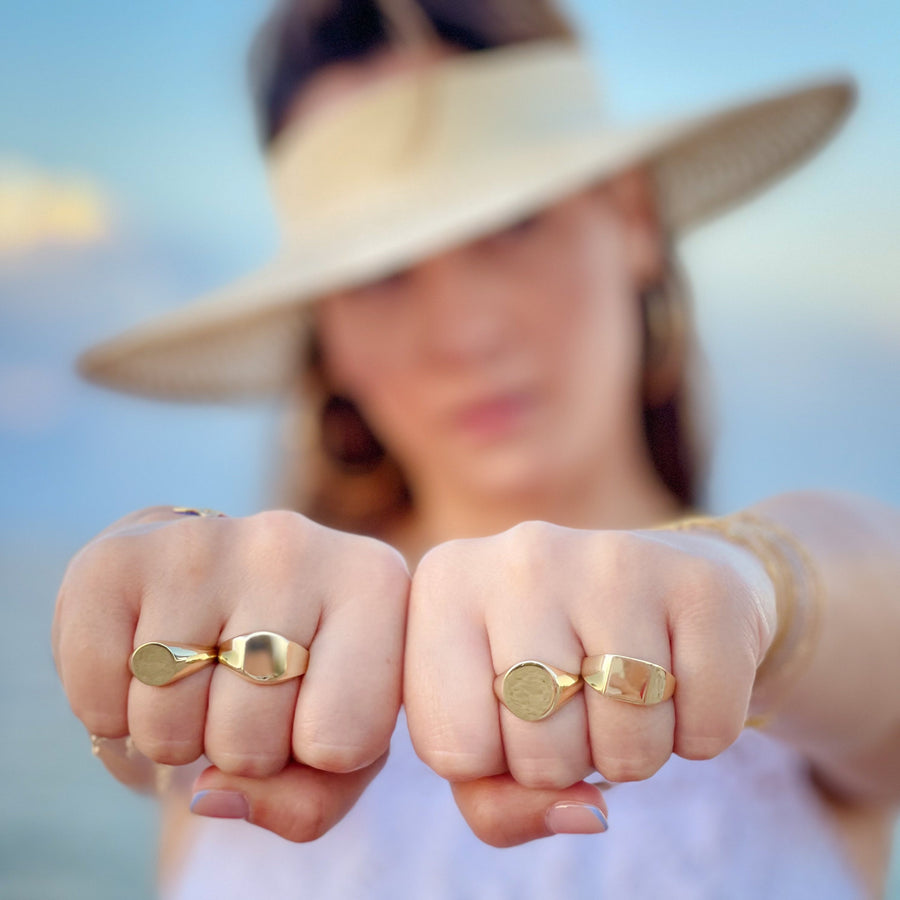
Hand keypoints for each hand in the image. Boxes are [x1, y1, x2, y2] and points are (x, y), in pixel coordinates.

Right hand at [53, 506, 409, 840]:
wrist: (217, 574)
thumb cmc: (296, 670)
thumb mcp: (340, 742)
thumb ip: (310, 798)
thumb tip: (210, 792)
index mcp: (374, 582)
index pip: (345, 741)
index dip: (317, 755)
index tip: (313, 707)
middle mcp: (295, 544)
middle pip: (250, 744)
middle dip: (240, 749)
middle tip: (242, 693)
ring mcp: (206, 543)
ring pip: (169, 728)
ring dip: (174, 734)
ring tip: (197, 676)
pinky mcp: (119, 556)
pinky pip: (96, 700)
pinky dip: (110, 713)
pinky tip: (143, 664)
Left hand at [404, 520, 774, 845]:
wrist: (655, 586)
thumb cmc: (550, 668)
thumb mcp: (492, 731)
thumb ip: (497, 802)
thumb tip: (587, 814)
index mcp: (444, 582)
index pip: (451, 748)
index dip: (492, 761)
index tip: (510, 714)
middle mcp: (520, 553)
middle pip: (538, 750)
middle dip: (565, 761)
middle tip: (578, 704)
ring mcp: (613, 557)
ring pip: (626, 746)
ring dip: (635, 753)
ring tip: (626, 692)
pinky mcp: (703, 582)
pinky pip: (706, 731)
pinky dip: (700, 734)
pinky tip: (680, 676)